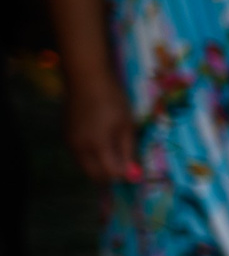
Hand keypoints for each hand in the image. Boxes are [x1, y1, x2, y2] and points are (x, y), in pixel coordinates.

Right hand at [62, 67, 138, 182]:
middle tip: (125, 168)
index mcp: (97, 146)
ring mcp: (69, 142)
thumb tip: (134, 173)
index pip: (111, 174)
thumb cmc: (112, 100)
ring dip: (99, 168)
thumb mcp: (127, 126)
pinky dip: (90, 159)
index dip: (125, 176)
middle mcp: (79, 148)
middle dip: (111, 176)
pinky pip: (78, 156)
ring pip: (84, 167)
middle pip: (95, 176)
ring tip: (115, 156)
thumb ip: (129, 151)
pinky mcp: (65, 135)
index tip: (136, 172)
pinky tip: (101, 147)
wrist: (86, 79)